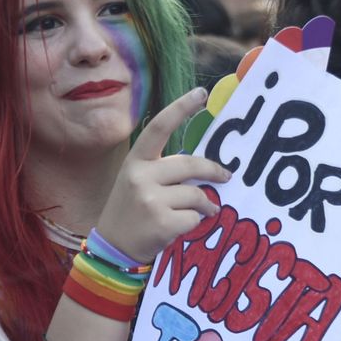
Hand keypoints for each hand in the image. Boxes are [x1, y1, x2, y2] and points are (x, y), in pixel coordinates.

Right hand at [97, 88, 230, 263]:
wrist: (113, 246)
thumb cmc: (132, 210)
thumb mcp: (139, 181)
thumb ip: (165, 169)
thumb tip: (205, 165)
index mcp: (136, 161)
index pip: (159, 127)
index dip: (181, 108)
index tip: (200, 93)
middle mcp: (140, 176)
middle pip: (190, 164)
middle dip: (214, 170)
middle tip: (226, 176)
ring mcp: (150, 199)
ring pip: (196, 194)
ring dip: (206, 204)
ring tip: (204, 210)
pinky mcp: (161, 221)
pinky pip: (194, 217)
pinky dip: (196, 222)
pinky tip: (182, 226)